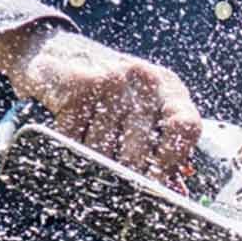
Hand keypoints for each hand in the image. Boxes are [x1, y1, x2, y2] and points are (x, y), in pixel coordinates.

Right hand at [3, 28, 202, 178]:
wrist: (55, 49)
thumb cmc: (108, 89)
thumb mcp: (143, 109)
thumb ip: (162, 146)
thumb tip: (176, 191)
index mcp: (169, 88)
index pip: (185, 127)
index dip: (173, 160)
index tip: (157, 181)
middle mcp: (145, 80)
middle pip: (139, 153)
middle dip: (123, 176)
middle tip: (113, 183)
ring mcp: (113, 80)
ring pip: (102, 152)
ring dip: (91, 163)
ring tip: (86, 151)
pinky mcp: (79, 84)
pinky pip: (73, 139)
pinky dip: (67, 148)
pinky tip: (68, 137)